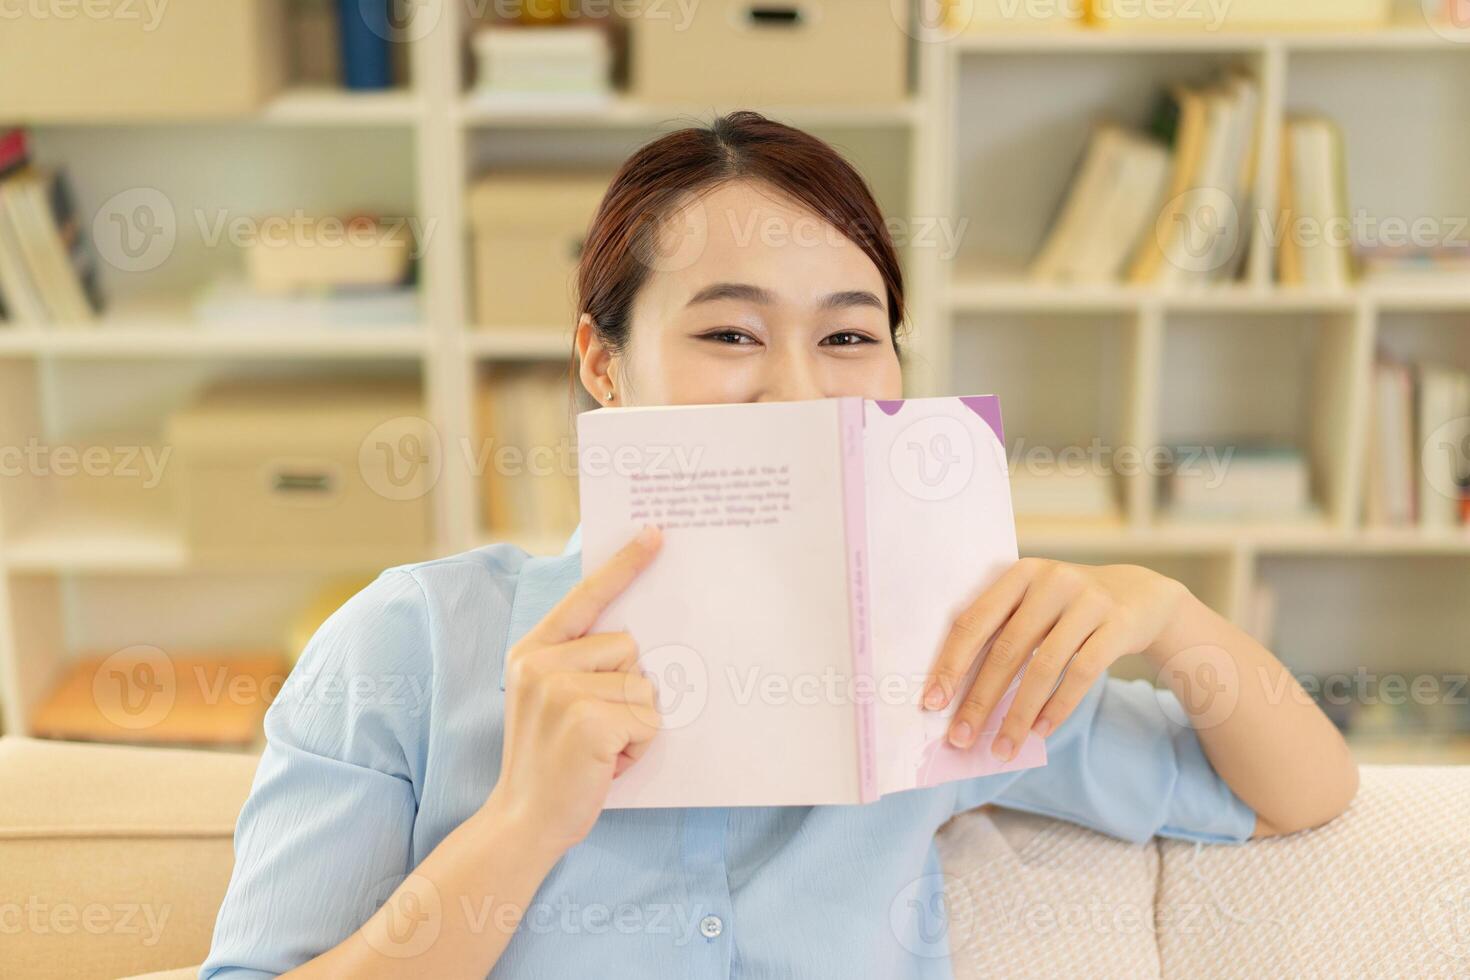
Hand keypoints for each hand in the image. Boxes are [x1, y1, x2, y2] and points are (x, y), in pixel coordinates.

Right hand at [484, 524, 663, 858]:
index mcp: (533, 650)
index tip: (657, 533)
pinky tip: (606, 764)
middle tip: (596, 730)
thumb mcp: (550, 700)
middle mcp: (542, 663)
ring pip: (644, 685)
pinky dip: (639, 746)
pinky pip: (648, 718)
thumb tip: (637, 641)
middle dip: (628, 691)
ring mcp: (562, 690)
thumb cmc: (550, 763)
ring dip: (636, 723)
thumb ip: (579, 665)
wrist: (522, 822)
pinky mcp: (588, 720)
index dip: (624, 565)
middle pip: (629, 647)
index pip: (586, 596)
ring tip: (600, 749)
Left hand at [922, 557, 1189, 760]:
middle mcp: (1052, 582)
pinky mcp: (1117, 626)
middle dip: (979, 700)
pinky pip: (1082, 674)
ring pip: (1043, 667)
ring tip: (1001, 748)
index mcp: (1019, 574)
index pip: (974, 621)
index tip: (932, 702)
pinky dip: (1057, 707)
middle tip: (960, 737)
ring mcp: (1088, 602)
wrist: (1140, 595)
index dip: (951, 663)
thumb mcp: (1034, 602)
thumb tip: (955, 694)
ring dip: (1018, 715)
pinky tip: (1040, 732)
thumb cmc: (1067, 608)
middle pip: (1007, 649)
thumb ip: (1002, 631)